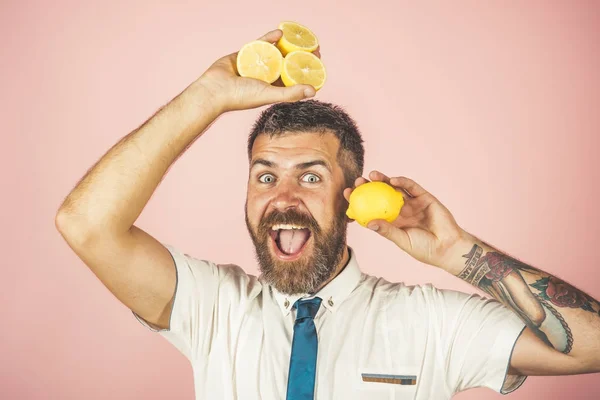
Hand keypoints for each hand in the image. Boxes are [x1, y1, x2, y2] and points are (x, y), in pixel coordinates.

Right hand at [197, 29, 318, 113]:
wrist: (215, 90)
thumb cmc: (242, 96)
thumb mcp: (270, 94)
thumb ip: (291, 93)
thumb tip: (314, 91)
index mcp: (272, 88)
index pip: (293, 77)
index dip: (305, 69)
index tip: (317, 60)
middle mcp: (266, 77)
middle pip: (286, 63)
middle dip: (299, 55)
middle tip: (313, 47)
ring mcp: (255, 65)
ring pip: (274, 52)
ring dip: (286, 45)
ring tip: (299, 38)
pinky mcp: (245, 54)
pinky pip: (259, 44)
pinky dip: (268, 38)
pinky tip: (279, 33)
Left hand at [343, 170, 466, 268]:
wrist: (447, 247)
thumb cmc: (424, 249)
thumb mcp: (402, 240)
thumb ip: (387, 231)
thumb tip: (368, 222)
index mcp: (392, 221)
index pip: (372, 208)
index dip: (359, 201)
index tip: (347, 195)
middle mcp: (400, 210)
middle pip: (381, 195)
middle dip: (369, 187)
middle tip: (358, 182)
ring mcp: (412, 203)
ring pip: (395, 188)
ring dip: (383, 180)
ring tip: (372, 175)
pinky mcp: (424, 197)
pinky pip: (411, 187)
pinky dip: (402, 181)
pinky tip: (392, 180)